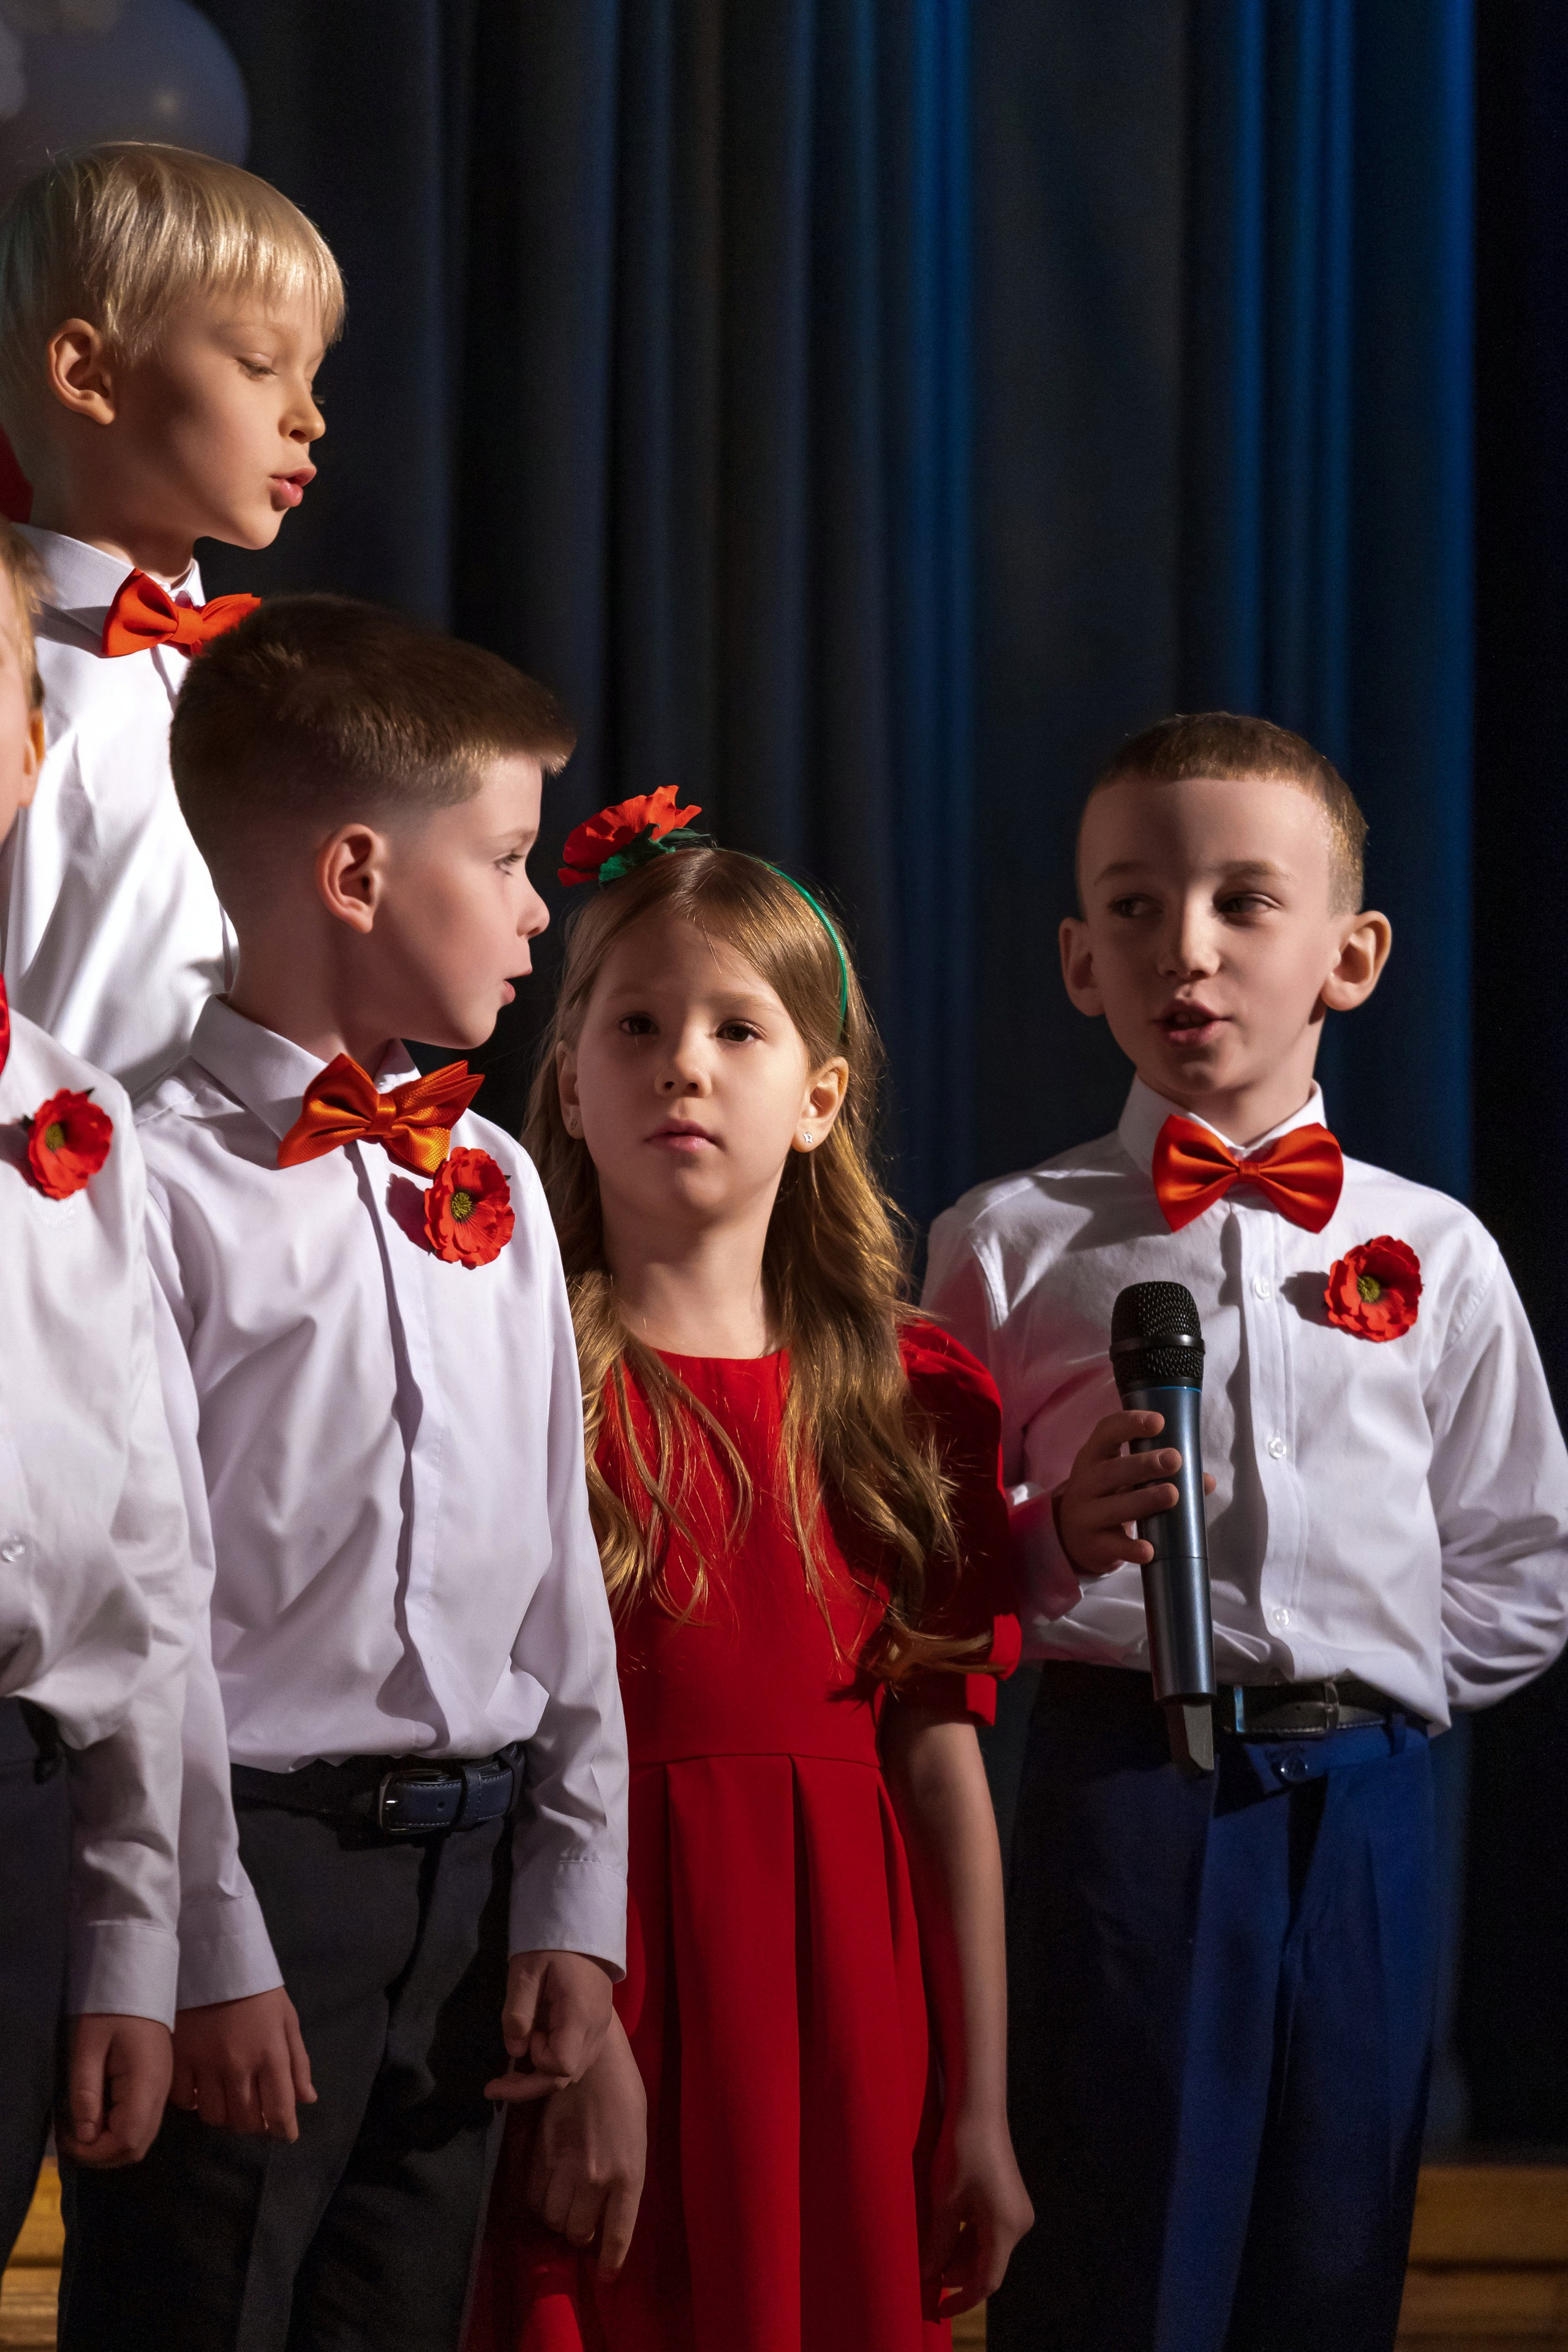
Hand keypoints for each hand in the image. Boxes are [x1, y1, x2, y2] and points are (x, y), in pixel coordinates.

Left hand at [57, 2015, 172, 2167]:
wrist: (140, 1984)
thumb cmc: (111, 2012)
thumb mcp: (88, 2048)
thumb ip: (86, 2093)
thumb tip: (85, 2136)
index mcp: (145, 2083)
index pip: (127, 2140)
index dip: (96, 2152)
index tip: (69, 2139)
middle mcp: (161, 2092)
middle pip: (137, 2148)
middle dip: (102, 2154)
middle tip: (74, 2137)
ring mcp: (163, 2090)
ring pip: (142, 2139)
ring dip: (111, 2144)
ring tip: (85, 2127)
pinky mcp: (159, 2086)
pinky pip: (143, 2123)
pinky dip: (121, 2131)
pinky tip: (101, 2115)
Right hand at [171, 1986, 315, 2140]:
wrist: (216, 1960)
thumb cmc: (259, 1992)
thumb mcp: (288, 2020)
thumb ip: (298, 2063)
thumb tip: (307, 2099)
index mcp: (271, 2055)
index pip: (279, 2109)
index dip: (283, 2130)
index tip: (284, 2135)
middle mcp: (239, 2066)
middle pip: (245, 2120)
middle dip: (255, 2125)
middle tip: (255, 2114)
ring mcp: (206, 2064)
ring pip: (214, 2117)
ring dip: (225, 2117)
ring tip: (229, 2102)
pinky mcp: (180, 2059)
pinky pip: (184, 2102)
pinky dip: (193, 2104)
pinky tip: (201, 2091)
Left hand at [488, 1948, 614, 2103]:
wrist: (584, 1924)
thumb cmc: (553, 1944)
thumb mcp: (526, 1970)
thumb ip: (518, 2011)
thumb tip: (514, 2050)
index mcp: (579, 2016)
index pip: (561, 2065)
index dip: (538, 2060)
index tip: (526, 2036)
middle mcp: (595, 2030)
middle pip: (567, 2076)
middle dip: (529, 2085)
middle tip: (493, 2086)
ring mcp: (599, 2029)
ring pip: (573, 2072)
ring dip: (541, 2076)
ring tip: (511, 2072)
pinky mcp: (595, 2025)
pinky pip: (577, 2058)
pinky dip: (553, 2064)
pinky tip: (535, 2053)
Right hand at [526, 2012, 645, 2274]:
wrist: (591, 2057)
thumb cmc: (623, 2095)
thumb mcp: (636, 2140)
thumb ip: (623, 2178)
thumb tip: (604, 2212)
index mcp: (629, 2175)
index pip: (617, 2235)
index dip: (609, 2261)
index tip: (605, 2275)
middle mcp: (597, 2178)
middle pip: (577, 2232)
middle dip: (579, 2233)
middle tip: (581, 2221)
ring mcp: (565, 2166)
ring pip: (552, 2219)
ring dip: (557, 2218)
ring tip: (563, 2204)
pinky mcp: (539, 2153)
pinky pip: (531, 2197)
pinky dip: (537, 2202)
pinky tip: (545, 2191)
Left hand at [923, 2103, 1034, 2318]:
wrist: (978, 2109)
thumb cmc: (961, 2152)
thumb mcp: (944, 2202)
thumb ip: (938, 2243)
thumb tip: (928, 2275)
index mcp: (1006, 2228)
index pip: (987, 2280)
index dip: (962, 2299)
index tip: (938, 2308)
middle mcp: (1018, 2223)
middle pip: (986, 2264)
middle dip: (955, 2273)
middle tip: (924, 2273)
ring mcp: (1015, 2209)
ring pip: (986, 2246)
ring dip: (959, 2254)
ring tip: (929, 2251)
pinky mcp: (1009, 2197)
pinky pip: (989, 2228)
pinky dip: (967, 2236)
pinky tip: (944, 2231)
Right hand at [1056, 1410, 1214, 1577]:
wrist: (1072, 1537)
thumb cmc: (1108, 1496)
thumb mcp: (1123, 1478)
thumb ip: (1160, 1474)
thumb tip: (1207, 1481)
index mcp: (1094, 1457)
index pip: (1106, 1432)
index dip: (1130, 1423)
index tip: (1159, 1421)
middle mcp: (1085, 1483)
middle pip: (1111, 1471)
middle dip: (1144, 1464)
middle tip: (1174, 1459)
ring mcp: (1086, 1515)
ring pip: (1113, 1507)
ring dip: (1144, 1500)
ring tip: (1172, 1494)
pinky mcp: (1093, 1545)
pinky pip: (1113, 1546)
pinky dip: (1131, 1549)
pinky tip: (1149, 1550)